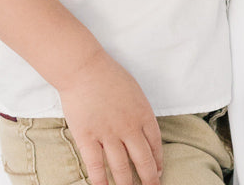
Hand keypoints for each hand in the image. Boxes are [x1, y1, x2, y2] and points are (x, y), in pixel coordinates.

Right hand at [58, 50, 162, 184]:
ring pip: (121, 168)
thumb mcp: (134, 91)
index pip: (155, 145)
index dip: (157, 162)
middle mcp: (129, 127)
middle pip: (143, 160)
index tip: (158, 172)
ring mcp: (108, 134)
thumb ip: (139, 112)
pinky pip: (96, 166)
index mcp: (143, 114)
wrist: (85, 69)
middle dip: (149, 179)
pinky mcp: (88, 138)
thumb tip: (143, 131)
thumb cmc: (109, 76)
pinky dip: (101, 182)